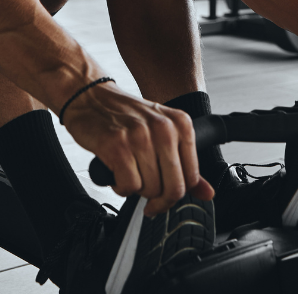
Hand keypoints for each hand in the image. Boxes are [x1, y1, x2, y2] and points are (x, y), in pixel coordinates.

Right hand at [62, 82, 213, 214]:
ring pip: (150, 190)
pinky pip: (128, 186)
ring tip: (127, 173)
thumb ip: (185, 164)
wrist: (89, 97)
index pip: (191, 177)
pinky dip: (120, 187)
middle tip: (146, 199)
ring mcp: (140, 136)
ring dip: (136, 190)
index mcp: (181, 124)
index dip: (175, 195)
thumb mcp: (161, 133)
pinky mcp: (117, 146)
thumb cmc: (124, 116)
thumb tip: (207, 193)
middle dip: (158, 201)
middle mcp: (164, 129)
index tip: (164, 199)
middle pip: (173, 188)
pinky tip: (116, 173)